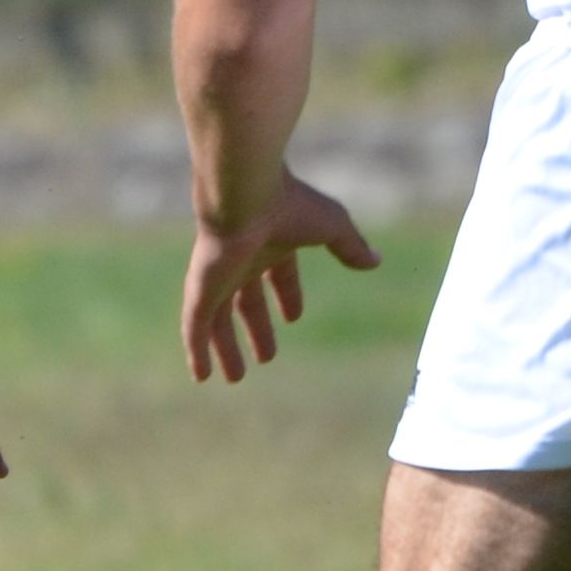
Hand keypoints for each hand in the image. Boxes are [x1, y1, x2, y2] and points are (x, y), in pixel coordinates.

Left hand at [181, 171, 379, 383]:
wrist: (246, 193)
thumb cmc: (289, 204)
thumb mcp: (332, 227)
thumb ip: (350, 246)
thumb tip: (375, 260)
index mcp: (271, 243)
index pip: (279, 274)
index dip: (287, 295)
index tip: (293, 317)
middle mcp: (241, 260)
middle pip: (246, 301)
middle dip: (256, 328)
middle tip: (266, 358)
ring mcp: (217, 276)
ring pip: (218, 320)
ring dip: (226, 348)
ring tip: (234, 378)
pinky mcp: (200, 289)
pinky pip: (195, 327)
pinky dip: (197, 352)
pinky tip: (201, 376)